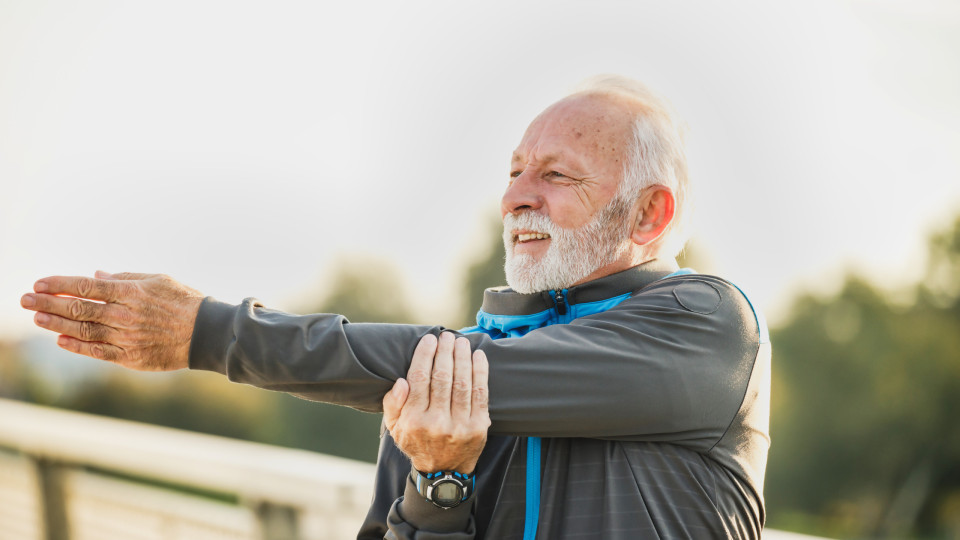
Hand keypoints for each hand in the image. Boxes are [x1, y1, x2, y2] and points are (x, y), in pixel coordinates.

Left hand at [20, 272, 203, 370]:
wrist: (207, 333)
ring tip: (37, 318)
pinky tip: (61, 340)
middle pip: (78, 308)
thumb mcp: (158, 280)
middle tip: (24, 300)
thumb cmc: (185, 302)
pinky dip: (77, 346)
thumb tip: (96, 277)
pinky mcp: (131, 357)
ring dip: (56, 324)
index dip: (59, 284)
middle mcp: (124, 315)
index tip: (38, 283)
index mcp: (131, 293)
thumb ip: (126, 278)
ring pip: (83, 330)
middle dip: (48, 303)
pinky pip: (98, 352)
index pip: (86, 287)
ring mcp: (126, 338)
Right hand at [383, 332, 490, 473]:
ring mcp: (460, 425)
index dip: (425, 355)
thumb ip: (392, 404)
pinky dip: (480, 372)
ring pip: (462, 382)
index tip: (429, 339)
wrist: (442, 472)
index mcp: (414, 420)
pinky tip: (478, 356)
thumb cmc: (416, 442)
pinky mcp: (479, 426)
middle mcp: (437, 422)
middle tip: (447, 336)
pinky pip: (481, 393)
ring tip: (461, 342)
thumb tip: (401, 381)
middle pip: (442, 377)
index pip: (419, 378)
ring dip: (463, 357)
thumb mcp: (394, 428)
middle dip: (445, 352)